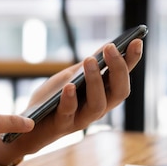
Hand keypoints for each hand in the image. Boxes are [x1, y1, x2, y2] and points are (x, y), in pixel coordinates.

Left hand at [0, 39, 142, 164]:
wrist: (29, 125)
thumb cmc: (54, 99)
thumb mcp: (72, 76)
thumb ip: (90, 65)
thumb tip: (109, 45)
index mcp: (104, 95)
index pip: (123, 77)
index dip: (131, 60)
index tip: (137, 40)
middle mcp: (99, 108)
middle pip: (119, 92)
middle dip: (117, 69)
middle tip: (110, 47)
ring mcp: (82, 119)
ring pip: (97, 104)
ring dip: (95, 81)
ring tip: (89, 60)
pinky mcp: (62, 124)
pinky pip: (69, 113)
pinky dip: (70, 99)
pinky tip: (69, 86)